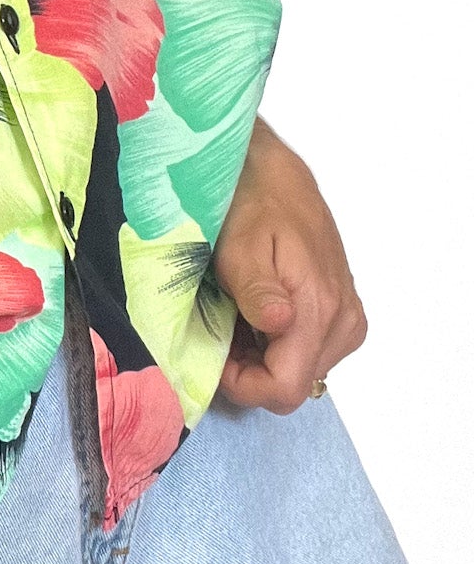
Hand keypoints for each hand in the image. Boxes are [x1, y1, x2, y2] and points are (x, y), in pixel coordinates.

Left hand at [214, 119, 367, 412]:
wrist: (277, 175)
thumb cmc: (252, 206)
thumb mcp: (240, 245)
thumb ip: (256, 290)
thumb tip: (279, 323)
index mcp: (319, 309)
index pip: (285, 388)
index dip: (244, 385)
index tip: (215, 357)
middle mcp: (343, 322)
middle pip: (293, 384)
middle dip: (250, 369)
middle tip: (221, 329)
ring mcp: (348, 320)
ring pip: (301, 370)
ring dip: (263, 357)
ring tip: (237, 316)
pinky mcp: (345, 313)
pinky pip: (311, 350)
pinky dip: (279, 343)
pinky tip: (256, 313)